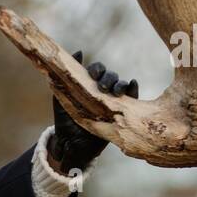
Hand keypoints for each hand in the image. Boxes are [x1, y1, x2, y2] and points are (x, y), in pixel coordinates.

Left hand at [47, 49, 138, 173]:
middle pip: (110, 76)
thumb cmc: (65, 121)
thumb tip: (78, 52)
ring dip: (120, 84)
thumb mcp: (62, 98)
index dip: (97, 69)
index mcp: (88, 85)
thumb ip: (66, 77)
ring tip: (116, 91)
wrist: (72, 145)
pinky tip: (133, 84)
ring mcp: (113, 101)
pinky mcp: (122, 112)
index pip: (97, 70)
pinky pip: (132, 98)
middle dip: (108, 78)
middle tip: (102, 87)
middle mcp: (102, 91)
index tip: (93, 74)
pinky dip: (134, 89)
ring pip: (121, 85)